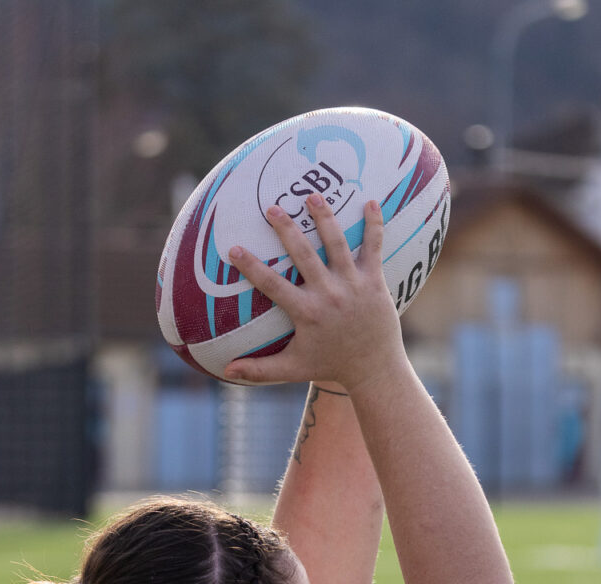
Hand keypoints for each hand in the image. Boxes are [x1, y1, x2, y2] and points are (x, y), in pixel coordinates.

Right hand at [223, 195, 405, 391]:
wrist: (374, 369)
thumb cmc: (331, 365)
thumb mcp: (293, 368)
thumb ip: (259, 370)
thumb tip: (226, 372)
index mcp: (307, 313)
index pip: (272, 285)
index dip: (251, 267)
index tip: (233, 249)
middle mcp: (329, 295)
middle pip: (304, 255)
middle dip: (287, 229)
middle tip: (272, 208)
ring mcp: (353, 285)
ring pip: (337, 244)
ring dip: (325, 217)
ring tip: (312, 195)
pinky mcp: (375, 281)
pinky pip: (374, 248)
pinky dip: (374, 225)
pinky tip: (372, 202)